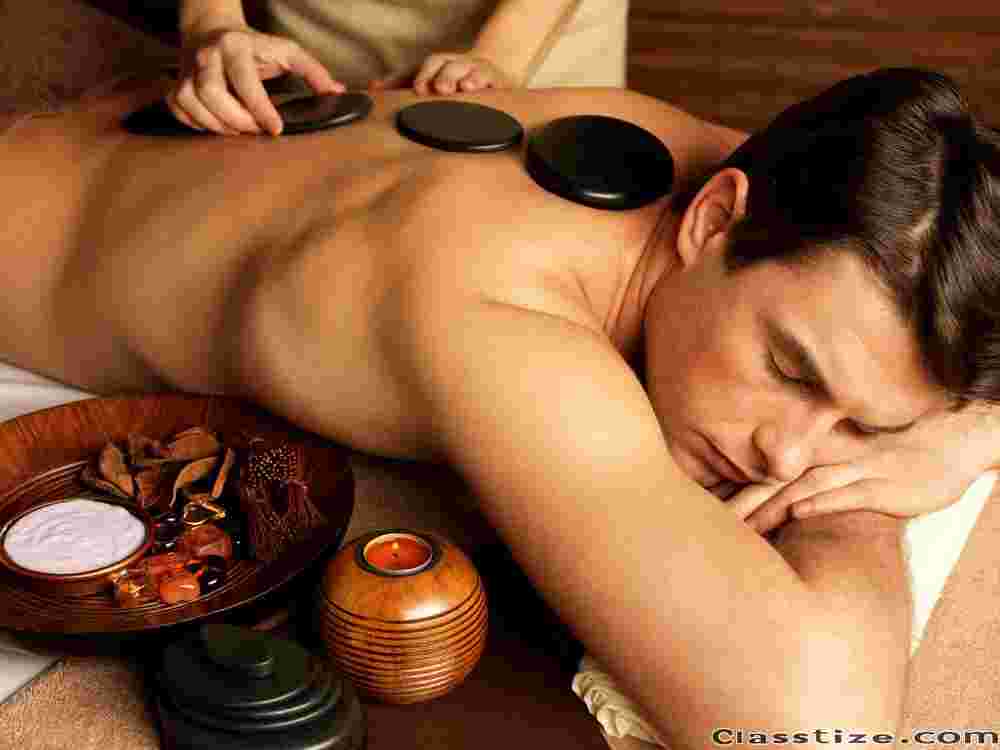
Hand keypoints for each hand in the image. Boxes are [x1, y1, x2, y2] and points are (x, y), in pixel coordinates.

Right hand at [169, 26, 343, 135]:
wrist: (211, 30)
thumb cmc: (256, 47)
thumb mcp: (287, 52)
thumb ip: (313, 71)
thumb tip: (338, 92)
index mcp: (235, 46)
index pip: (245, 81)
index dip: (260, 109)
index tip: (276, 130)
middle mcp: (206, 56)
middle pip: (211, 94)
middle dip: (237, 119)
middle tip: (257, 129)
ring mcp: (187, 69)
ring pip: (191, 102)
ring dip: (217, 125)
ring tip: (239, 129)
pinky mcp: (176, 83)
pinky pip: (179, 109)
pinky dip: (197, 123)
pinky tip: (217, 125)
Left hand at [368, 52, 515, 95]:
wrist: (490, 76)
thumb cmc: (452, 82)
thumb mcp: (427, 81)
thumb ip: (401, 84)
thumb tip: (373, 86)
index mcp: (441, 64)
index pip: (429, 64)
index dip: (423, 75)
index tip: (418, 90)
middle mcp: (459, 63)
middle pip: (448, 65)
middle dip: (444, 76)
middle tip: (440, 89)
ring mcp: (478, 70)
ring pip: (470, 70)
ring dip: (467, 78)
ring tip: (463, 87)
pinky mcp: (496, 80)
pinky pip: (491, 79)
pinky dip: (483, 82)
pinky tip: (477, 88)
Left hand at [724, 406, 999, 533]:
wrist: (947, 449)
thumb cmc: (891, 463)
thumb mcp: (846, 470)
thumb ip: (811, 484)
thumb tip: (778, 511)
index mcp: (815, 459)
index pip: (767, 479)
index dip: (738, 498)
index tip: (710, 519)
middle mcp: (829, 462)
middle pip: (777, 484)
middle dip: (747, 506)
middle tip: (717, 528)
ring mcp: (855, 472)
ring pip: (806, 489)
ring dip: (776, 507)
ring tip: (747, 528)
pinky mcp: (881, 486)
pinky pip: (847, 493)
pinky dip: (822, 502)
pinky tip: (798, 513)